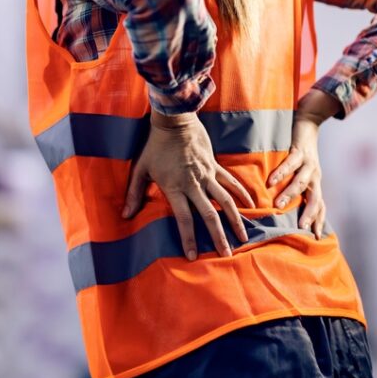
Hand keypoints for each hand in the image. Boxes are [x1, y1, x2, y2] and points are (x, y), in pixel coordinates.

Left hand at [123, 111, 255, 260]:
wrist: (174, 121)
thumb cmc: (155, 146)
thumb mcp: (140, 170)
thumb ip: (133, 194)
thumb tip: (125, 215)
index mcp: (175, 188)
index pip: (184, 219)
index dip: (188, 238)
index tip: (193, 256)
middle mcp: (194, 184)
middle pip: (209, 215)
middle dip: (218, 236)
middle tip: (226, 254)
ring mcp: (207, 175)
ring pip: (226, 201)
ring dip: (235, 220)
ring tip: (243, 237)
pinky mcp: (215, 166)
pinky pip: (231, 182)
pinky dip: (242, 194)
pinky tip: (251, 206)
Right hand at [267, 89, 339, 239]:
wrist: (307, 124)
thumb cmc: (300, 152)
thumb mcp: (301, 172)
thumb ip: (296, 187)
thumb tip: (283, 207)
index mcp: (315, 183)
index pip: (321, 205)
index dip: (319, 220)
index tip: (316, 237)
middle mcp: (315, 175)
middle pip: (315, 198)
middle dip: (308, 213)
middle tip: (300, 228)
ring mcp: (309, 163)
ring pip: (301, 183)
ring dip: (289, 195)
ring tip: (277, 206)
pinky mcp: (300, 151)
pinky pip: (290, 164)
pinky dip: (280, 173)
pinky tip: (271, 181)